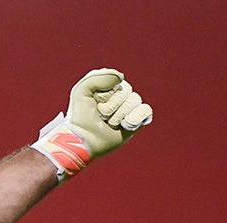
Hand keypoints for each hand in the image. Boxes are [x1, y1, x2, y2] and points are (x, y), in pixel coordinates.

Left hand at [30, 68, 152, 180]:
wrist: (84, 140)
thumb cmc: (81, 116)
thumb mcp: (81, 91)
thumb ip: (97, 77)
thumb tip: (121, 77)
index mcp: (109, 86)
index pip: (116, 80)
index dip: (104, 93)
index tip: (94, 103)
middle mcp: (121, 96)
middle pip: (126, 91)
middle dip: (111, 106)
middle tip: (101, 116)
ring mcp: (129, 109)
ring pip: (135, 100)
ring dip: (119, 115)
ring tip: (110, 124)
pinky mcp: (137, 121)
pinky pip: (146, 110)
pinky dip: (135, 117)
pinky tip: (124, 125)